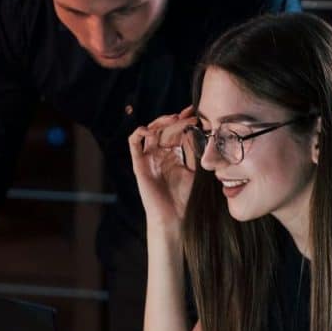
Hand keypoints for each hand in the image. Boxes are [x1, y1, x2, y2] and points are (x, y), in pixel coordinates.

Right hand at [128, 106, 196, 227]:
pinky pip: (133, 143)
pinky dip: (139, 133)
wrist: (174, 216)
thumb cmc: (185, 197)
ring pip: (149, 131)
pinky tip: (150, 130)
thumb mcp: (194, 169)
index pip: (176, 132)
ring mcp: (148, 158)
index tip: (196, 113)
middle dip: (175, 120)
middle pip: (164, 129)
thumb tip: (197, 129)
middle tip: (187, 115)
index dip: (185, 121)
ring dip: (160, 122)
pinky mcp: (138, 164)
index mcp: (173, 155)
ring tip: (173, 119)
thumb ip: (194, 150)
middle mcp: (160, 154)